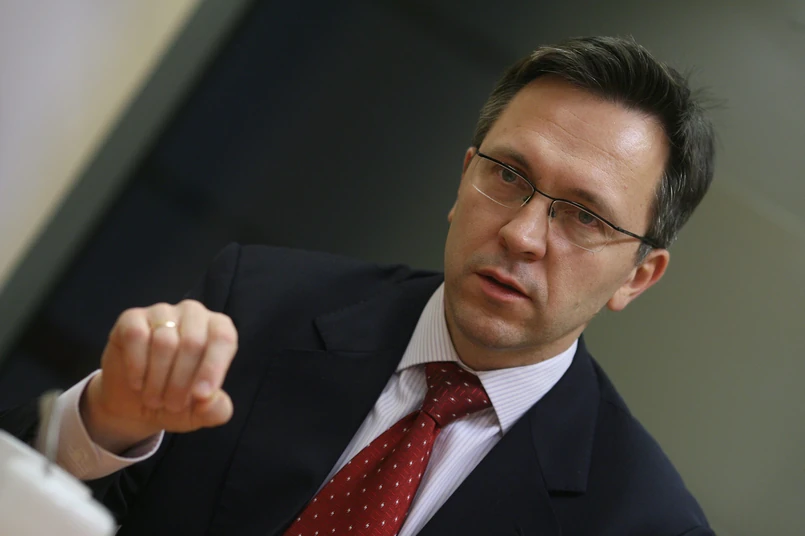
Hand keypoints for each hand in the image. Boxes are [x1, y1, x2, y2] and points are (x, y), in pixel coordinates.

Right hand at [81, 300, 237, 453]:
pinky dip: (137, 367)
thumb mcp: (200, 413)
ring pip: (164, 342)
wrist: (135, 403)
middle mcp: (193, 314)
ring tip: (155, 399)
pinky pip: (136, 336)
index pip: (223, 338)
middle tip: (172, 406)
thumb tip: (210, 400)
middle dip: (181, 382)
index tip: (201, 396)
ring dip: (157, 380)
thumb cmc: (176, 401)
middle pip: (193, 343)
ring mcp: (162, 312)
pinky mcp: (132, 318)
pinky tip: (137, 383)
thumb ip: (215, 410)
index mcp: (219, 329)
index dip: (213, 368)